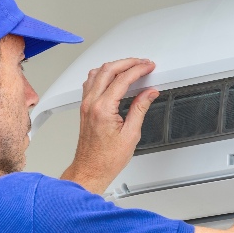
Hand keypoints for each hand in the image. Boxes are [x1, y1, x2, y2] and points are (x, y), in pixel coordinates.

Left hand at [60, 58, 158, 193]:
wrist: (91, 169)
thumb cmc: (107, 159)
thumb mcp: (131, 134)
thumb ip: (140, 109)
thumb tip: (149, 93)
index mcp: (103, 109)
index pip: (122, 79)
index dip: (138, 69)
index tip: (148, 67)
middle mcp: (91, 104)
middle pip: (108, 70)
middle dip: (128, 62)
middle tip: (142, 63)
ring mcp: (85, 105)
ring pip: (97, 73)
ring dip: (115, 66)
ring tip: (130, 67)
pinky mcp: (84, 108)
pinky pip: (91, 82)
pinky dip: (104, 74)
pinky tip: (113, 77)